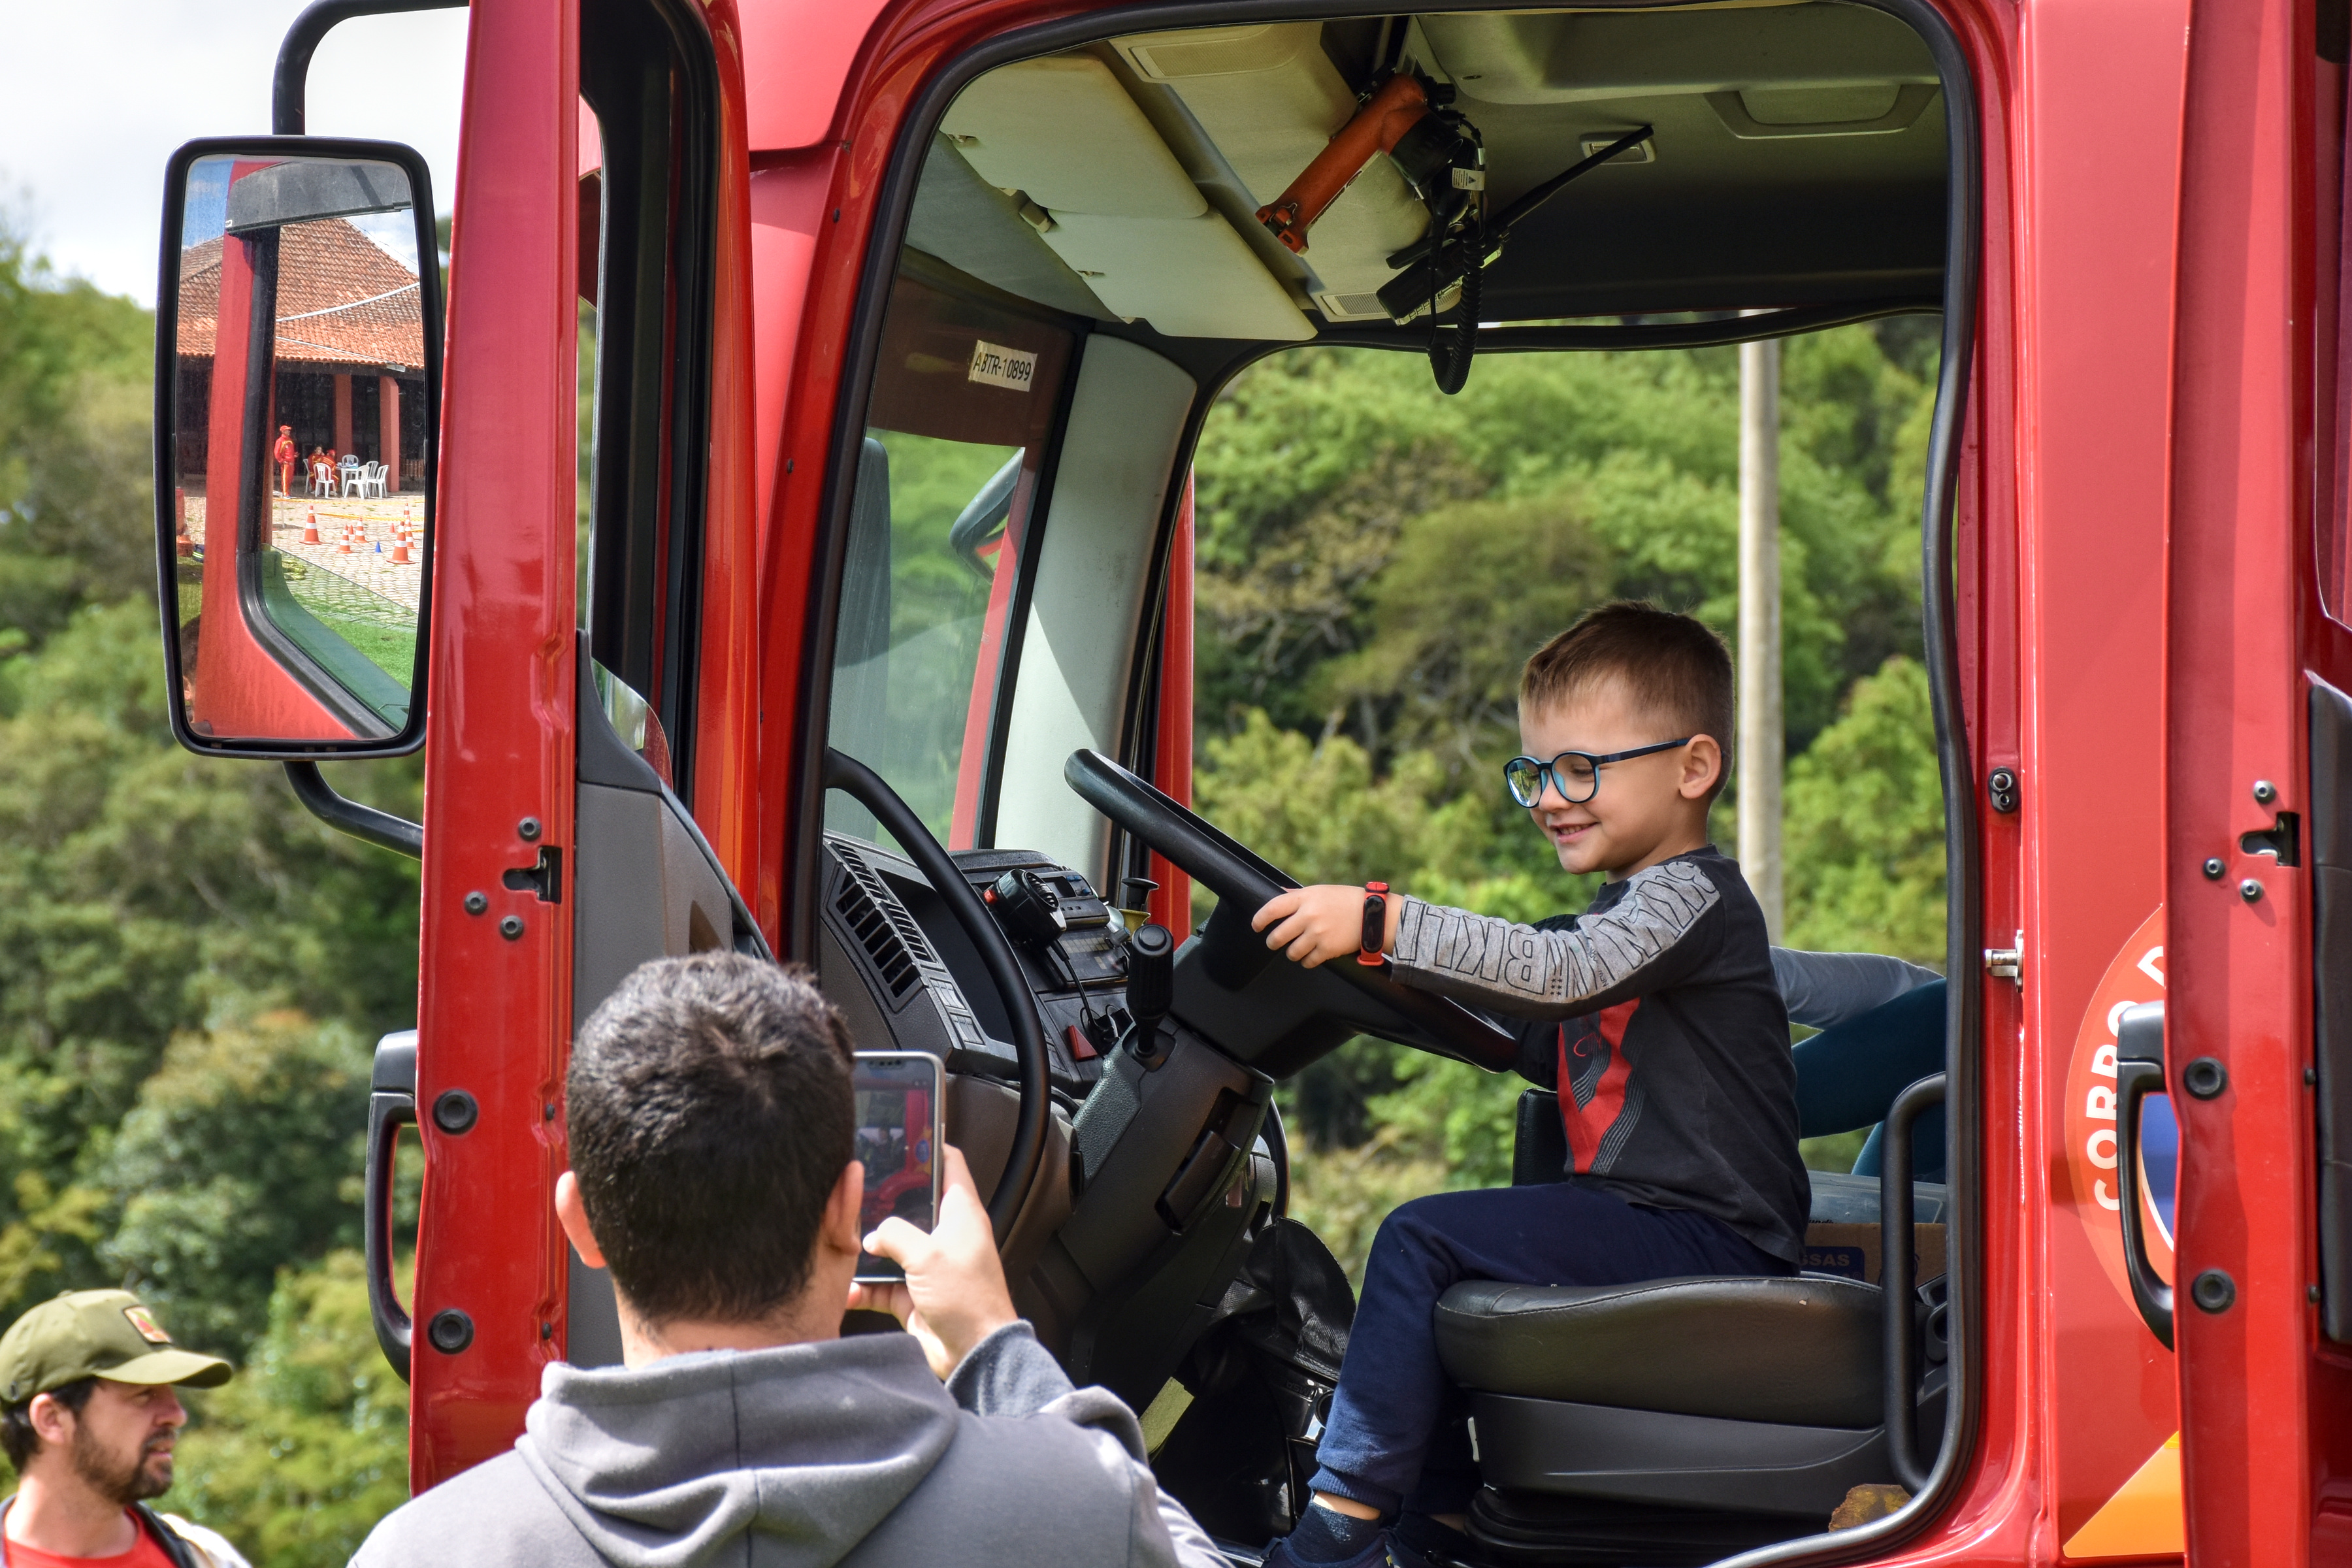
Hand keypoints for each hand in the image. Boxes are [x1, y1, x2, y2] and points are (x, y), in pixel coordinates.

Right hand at [845, 1145, 1016, 1377]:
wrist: (974, 1353)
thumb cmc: (965, 1297)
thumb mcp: (928, 1254)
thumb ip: (895, 1234)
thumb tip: (873, 1234)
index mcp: (961, 1214)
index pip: (950, 1166)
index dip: (930, 1148)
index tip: (903, 1137)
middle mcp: (945, 1236)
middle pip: (911, 1206)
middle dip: (883, 1202)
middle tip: (852, 1190)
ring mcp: (929, 1267)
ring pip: (892, 1247)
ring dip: (868, 1250)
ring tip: (841, 1242)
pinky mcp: (914, 1296)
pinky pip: (883, 1286)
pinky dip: (865, 1288)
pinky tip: (846, 1290)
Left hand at [1251, 884, 1396, 968]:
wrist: (1373, 915)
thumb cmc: (1347, 900)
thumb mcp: (1322, 891)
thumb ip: (1299, 896)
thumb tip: (1279, 894)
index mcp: (1305, 897)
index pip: (1272, 908)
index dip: (1260, 919)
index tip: (1256, 925)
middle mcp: (1309, 915)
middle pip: (1278, 936)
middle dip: (1272, 942)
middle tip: (1273, 942)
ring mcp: (1317, 934)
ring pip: (1291, 952)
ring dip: (1292, 953)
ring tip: (1296, 950)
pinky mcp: (1327, 949)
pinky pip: (1308, 961)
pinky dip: (1307, 961)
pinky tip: (1311, 956)